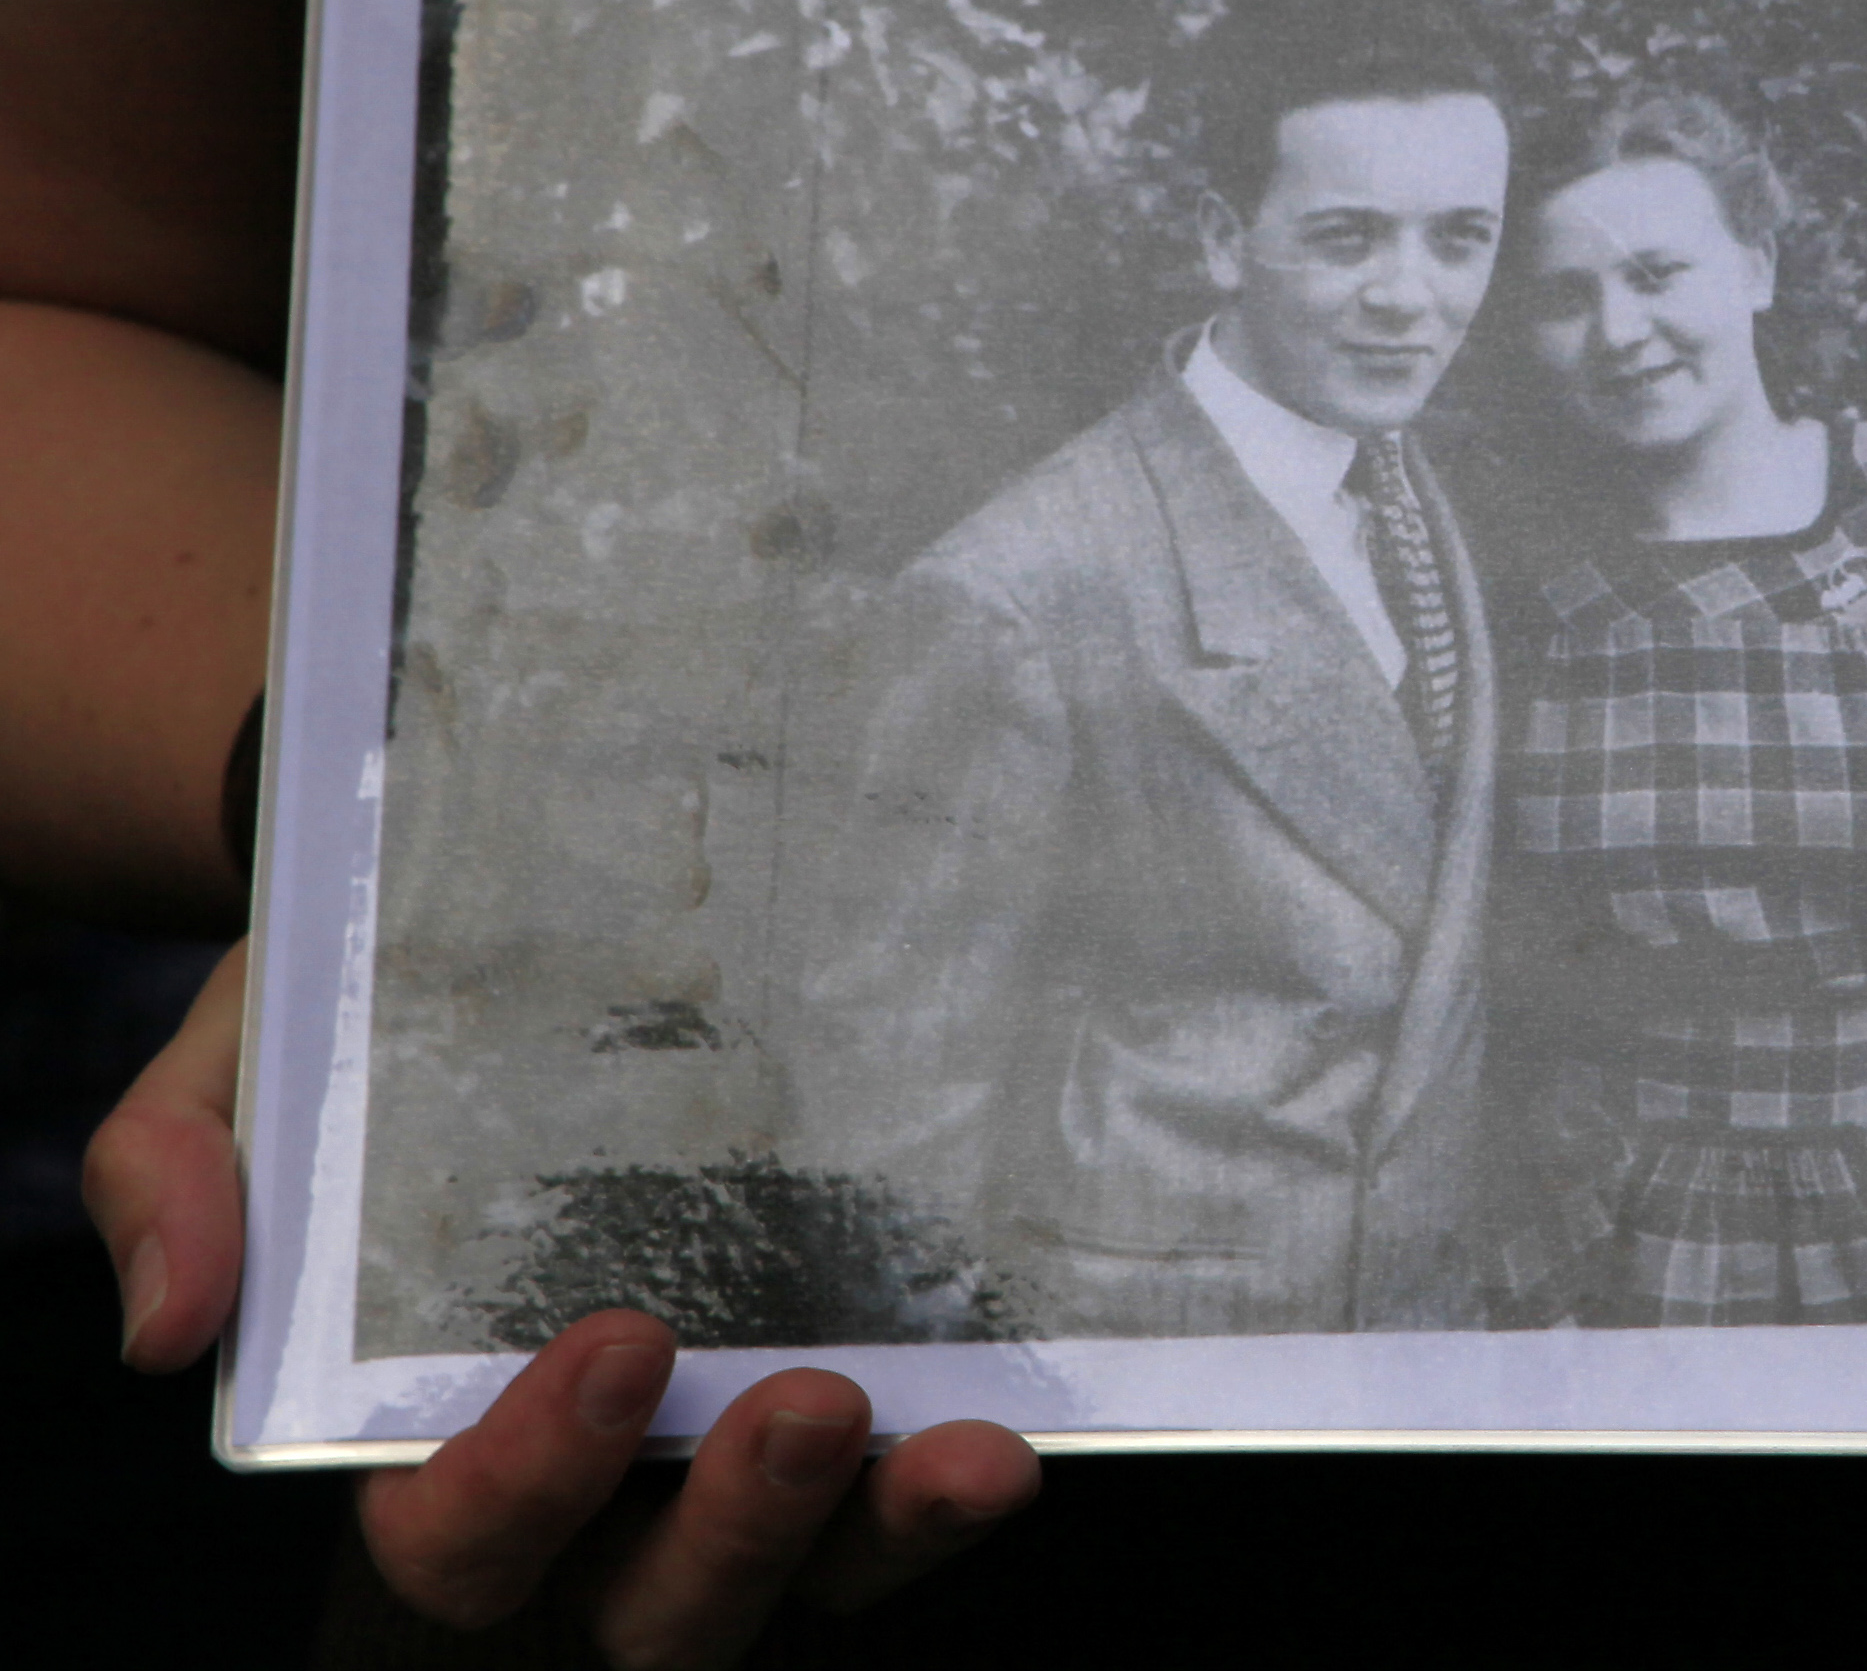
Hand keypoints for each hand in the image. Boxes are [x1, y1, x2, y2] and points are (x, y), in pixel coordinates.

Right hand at [83, 940, 1044, 1665]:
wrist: (501, 937)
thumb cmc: (358, 1025)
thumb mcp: (245, 1056)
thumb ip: (180, 1171)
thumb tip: (174, 1323)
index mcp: (431, 1440)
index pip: (457, 1539)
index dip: (524, 1480)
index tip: (618, 1342)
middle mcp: (587, 1496)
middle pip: (650, 1608)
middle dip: (733, 1531)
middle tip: (804, 1402)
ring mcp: (722, 1467)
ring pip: (804, 1580)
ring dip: (883, 1534)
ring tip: (964, 1449)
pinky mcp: (845, 1419)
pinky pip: (898, 1507)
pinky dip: (951, 1492)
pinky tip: (1018, 1428)